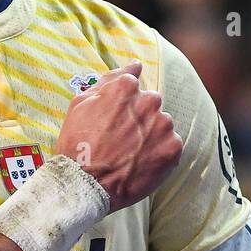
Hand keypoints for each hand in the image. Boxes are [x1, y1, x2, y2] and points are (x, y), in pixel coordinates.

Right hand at [55, 61, 183, 211]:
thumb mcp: (80, 103)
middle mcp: (149, 101)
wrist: (85, 185)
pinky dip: (158, 153)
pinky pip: (170, 145)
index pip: (133, 84)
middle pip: (150, 104)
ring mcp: (163, 126)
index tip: (114, 119)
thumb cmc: (77, 143)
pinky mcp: (173, 149)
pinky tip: (139, 163)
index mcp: (126, 87)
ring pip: (161, 125)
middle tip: (120, 139)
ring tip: (129, 154)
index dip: (121, 105)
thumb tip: (134, 64)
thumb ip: (110, 79)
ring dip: (150, 135)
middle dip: (138, 118)